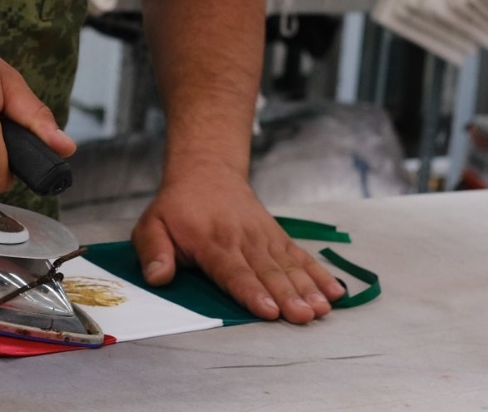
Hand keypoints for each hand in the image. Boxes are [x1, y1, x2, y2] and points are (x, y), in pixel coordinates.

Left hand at [132, 163, 343, 323]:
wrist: (207, 170)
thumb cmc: (177, 206)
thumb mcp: (152, 225)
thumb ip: (154, 252)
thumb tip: (158, 277)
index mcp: (212, 242)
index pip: (234, 272)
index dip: (252, 292)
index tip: (269, 311)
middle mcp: (242, 239)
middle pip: (268, 272)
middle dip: (288, 296)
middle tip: (305, 316)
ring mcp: (263, 236)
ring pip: (288, 265)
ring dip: (308, 287)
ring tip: (323, 308)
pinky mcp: (276, 236)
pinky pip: (300, 255)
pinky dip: (319, 273)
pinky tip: (335, 290)